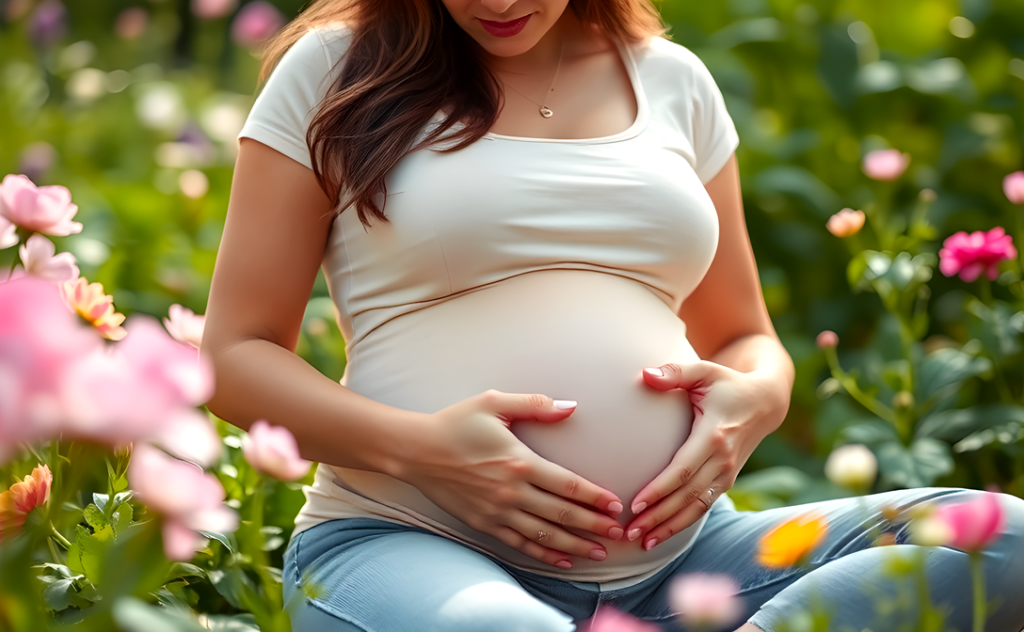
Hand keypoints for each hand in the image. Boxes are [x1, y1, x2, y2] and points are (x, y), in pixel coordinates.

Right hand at [396, 390, 624, 568]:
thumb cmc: (455, 422)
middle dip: (594, 526)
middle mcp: (511, 492)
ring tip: (601, 551)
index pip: (568, 485)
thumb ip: (535, 404)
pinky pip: (520, 544)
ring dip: (576, 545)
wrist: (415, 450)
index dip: (595, 497)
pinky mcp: (484, 523)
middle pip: (562, 514)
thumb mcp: (494, 402)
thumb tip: (571, 407)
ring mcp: (497, 512)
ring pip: (545, 535)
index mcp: (520, 462)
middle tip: (620, 533)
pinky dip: (544, 554)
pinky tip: (564, 560)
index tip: (616, 506)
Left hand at [625, 362, 786, 551]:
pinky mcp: (726, 481)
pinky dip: (682, 524)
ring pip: (696, 508)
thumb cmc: (727, 383)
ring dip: (669, 527)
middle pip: (687, 496)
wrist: (764, 402)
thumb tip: (645, 375)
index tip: (635, 504)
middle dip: (658, 516)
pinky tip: (660, 535)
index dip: (660, 489)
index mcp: (714, 435)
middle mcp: (723, 460)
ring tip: (642, 542)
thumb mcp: (704, 371)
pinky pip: (702, 507)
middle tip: (629, 531)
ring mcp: (727, 474)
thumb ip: (675, 372)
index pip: (683, 469)